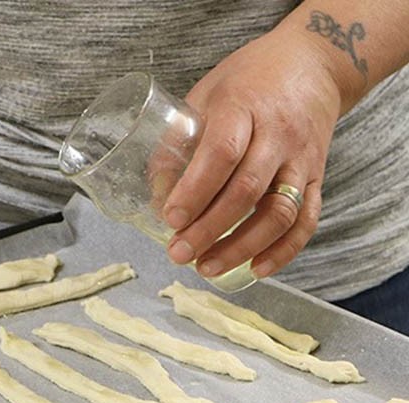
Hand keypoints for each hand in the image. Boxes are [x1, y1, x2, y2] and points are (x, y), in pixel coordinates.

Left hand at [161, 27, 343, 278]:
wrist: (313, 62)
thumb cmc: (247, 80)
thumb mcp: (205, 94)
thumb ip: (178, 141)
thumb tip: (156, 196)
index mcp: (243, 108)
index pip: (221, 154)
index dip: (195, 190)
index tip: (170, 219)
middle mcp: (278, 134)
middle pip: (246, 190)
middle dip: (209, 229)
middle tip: (179, 254)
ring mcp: (302, 158)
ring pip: (279, 212)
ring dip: (242, 247)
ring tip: (207, 268)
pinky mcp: (318, 176)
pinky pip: (307, 219)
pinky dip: (284, 250)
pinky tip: (256, 269)